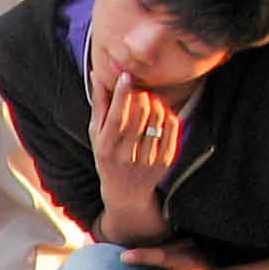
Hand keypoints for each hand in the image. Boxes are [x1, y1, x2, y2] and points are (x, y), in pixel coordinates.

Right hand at [87, 67, 177, 209]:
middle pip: (139, 114)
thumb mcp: (96, 135)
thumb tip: (97, 75)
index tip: (126, 75)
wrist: (126, 194)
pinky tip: (160, 113)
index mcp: (106, 148)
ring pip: (157, 118)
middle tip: (139, 91)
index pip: (116, 117)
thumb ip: (99, 105)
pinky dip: (167, 114)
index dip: (121, 94)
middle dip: (141, 95)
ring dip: (155, 102)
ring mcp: (147, 159)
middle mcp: (126, 156)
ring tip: (149, 101)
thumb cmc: (108, 158)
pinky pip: (172, 127)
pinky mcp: (165, 161)